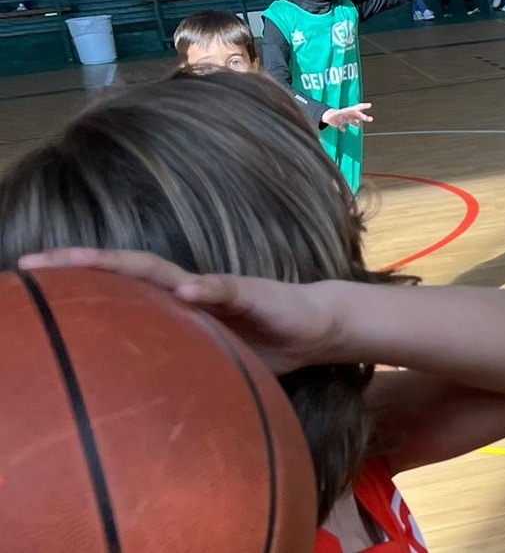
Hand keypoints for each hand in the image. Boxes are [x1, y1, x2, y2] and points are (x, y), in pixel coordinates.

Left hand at [14, 247, 335, 374]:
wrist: (315, 325)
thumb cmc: (261, 344)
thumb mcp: (210, 358)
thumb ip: (178, 366)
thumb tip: (133, 403)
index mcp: (175, 303)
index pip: (118, 286)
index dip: (77, 282)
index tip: (31, 280)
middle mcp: (187, 288)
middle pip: (126, 269)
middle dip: (80, 263)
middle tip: (33, 263)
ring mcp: (216, 287)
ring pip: (161, 271)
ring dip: (122, 265)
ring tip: (85, 260)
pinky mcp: (249, 293)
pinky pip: (222, 290)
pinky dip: (203, 290)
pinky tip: (185, 291)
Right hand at [323, 103, 372, 129]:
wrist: (330, 115)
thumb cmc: (344, 115)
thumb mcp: (351, 115)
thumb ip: (359, 118)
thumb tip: (367, 120)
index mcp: (351, 110)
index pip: (358, 107)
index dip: (364, 106)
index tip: (370, 105)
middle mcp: (347, 113)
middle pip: (356, 114)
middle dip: (362, 116)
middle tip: (370, 119)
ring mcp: (342, 117)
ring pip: (349, 119)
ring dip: (353, 122)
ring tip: (358, 126)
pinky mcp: (337, 122)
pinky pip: (340, 125)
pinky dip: (342, 128)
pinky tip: (344, 130)